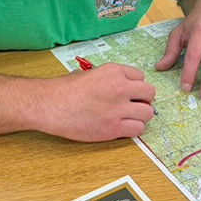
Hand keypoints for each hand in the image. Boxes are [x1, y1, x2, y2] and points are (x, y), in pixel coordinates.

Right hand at [39, 64, 155, 141]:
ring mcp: (118, 108)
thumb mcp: (87, 73)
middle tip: (134, 105)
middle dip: (144, 99)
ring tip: (130, 118)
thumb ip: (106, 78)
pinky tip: (123, 128)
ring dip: (141, 116)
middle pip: (149, 93)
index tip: (130, 92)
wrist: (51, 105)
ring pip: (148, 113)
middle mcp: (120, 87)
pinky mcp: (114, 127)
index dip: (135, 86)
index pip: (140, 77)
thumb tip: (116, 83)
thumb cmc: (64, 90)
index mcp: (114, 71)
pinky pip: (138, 129)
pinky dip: (133, 129)